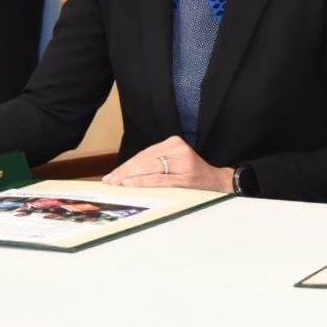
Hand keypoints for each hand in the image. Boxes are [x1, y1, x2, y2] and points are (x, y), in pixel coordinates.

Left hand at [103, 136, 231, 191]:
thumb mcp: (175, 161)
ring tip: (117, 184)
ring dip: (130, 177)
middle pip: (144, 160)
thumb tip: (125, 173)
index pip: (144, 154)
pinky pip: (158, 180)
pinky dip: (142, 182)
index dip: (126, 165)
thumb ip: (155, 163)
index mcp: (174, 142)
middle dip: (125, 171)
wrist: (217, 181)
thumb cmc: (192, 173)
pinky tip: (130, 184)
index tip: (113, 174)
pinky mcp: (184, 176)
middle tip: (110, 180)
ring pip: (149, 168)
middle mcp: (178, 149)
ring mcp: (182, 162)